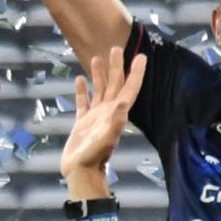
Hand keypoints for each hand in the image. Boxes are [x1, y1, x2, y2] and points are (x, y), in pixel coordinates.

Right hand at [61, 45, 147, 197]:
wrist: (80, 172)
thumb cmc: (94, 156)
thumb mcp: (106, 138)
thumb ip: (115, 120)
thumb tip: (123, 102)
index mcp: (116, 113)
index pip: (129, 88)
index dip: (135, 72)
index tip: (140, 55)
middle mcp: (108, 112)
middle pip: (115, 84)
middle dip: (116, 66)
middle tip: (116, 47)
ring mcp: (95, 117)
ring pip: (99, 90)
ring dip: (99, 74)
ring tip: (96, 57)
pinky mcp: (82, 122)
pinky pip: (83, 102)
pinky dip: (82, 90)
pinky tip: (79, 79)